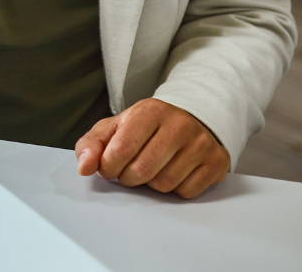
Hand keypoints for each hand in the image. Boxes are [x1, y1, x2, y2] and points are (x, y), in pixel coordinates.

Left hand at [74, 98, 229, 198]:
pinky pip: (187, 192)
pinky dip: (175, 189)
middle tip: (130, 170)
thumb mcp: (115, 127)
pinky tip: (174, 172)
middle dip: (129, 177)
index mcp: (150, 111)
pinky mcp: (216, 162)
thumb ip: (92, 144)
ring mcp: (201, 143)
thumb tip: (84, 167)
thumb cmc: (146, 128)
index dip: (109, 167)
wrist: (191, 120)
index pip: (121, 149)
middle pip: (142, 171)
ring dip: (152, 184)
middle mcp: (179, 124)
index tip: (109, 167)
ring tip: (152, 168)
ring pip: (164, 184)